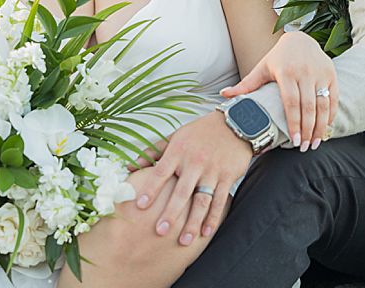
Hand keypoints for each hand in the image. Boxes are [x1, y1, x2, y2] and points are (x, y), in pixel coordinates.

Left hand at [132, 111, 252, 245]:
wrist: (234, 124)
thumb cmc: (200, 132)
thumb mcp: (175, 136)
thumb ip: (153, 152)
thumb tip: (130, 166)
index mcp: (178, 151)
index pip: (161, 172)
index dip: (151, 189)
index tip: (141, 206)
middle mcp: (194, 162)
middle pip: (181, 191)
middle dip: (171, 212)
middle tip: (160, 231)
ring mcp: (212, 171)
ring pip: (201, 200)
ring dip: (193, 222)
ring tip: (183, 240)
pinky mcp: (227, 177)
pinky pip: (219, 200)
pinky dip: (213, 217)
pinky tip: (205, 232)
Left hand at [220, 30, 337, 150]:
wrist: (301, 39)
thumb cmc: (278, 58)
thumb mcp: (262, 68)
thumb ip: (246, 85)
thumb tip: (223, 95)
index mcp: (286, 72)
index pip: (291, 102)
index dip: (293, 123)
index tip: (293, 141)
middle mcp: (305, 72)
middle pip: (308, 107)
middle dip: (307, 130)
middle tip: (304, 147)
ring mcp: (320, 73)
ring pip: (323, 105)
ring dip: (321, 127)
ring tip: (314, 143)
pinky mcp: (331, 74)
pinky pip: (333, 99)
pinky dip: (331, 116)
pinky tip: (325, 129)